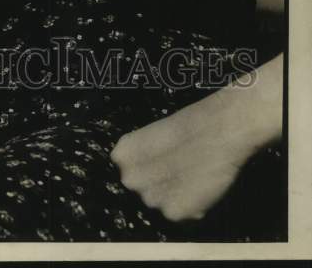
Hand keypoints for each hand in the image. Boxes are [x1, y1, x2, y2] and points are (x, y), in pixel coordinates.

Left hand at [110, 86, 267, 222]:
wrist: (217, 132)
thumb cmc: (188, 125)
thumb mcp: (153, 134)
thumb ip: (142, 154)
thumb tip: (145, 168)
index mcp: (122, 155)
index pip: (127, 169)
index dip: (145, 166)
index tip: (159, 160)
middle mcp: (130, 179)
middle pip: (141, 188)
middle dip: (156, 183)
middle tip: (177, 171)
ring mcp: (151, 199)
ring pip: (159, 202)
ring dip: (172, 195)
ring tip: (191, 177)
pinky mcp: (173, 213)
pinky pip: (178, 213)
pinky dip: (188, 205)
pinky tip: (199, 188)